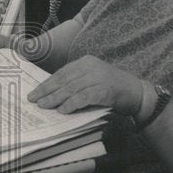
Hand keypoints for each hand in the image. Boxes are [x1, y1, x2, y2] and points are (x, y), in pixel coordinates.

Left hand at [28, 54, 143, 114]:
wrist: (139, 93)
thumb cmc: (113, 90)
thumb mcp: (92, 82)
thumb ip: (76, 85)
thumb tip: (54, 95)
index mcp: (86, 62)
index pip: (62, 72)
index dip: (47, 83)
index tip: (35, 92)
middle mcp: (91, 66)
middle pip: (64, 79)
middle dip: (47, 90)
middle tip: (34, 99)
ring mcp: (99, 77)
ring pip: (72, 88)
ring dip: (56, 98)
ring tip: (44, 105)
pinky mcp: (105, 89)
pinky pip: (85, 96)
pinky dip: (72, 103)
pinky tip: (63, 110)